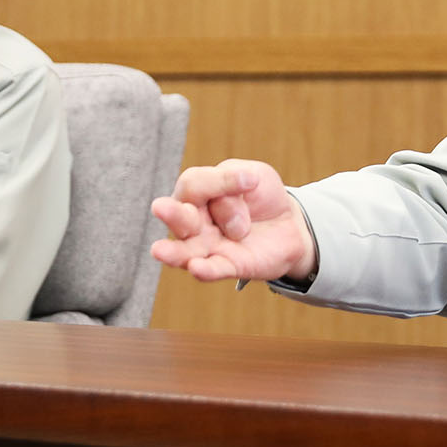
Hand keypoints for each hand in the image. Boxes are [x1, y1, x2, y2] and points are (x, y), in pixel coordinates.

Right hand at [150, 159, 316, 283]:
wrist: (287, 225)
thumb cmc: (260, 196)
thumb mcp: (254, 176)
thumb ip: (235, 179)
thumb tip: (234, 190)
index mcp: (197, 193)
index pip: (194, 184)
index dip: (219, 181)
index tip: (251, 181)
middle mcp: (194, 221)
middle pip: (178, 217)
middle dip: (171, 213)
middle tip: (160, 207)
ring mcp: (207, 247)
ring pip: (185, 250)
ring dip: (173, 252)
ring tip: (159, 250)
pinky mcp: (227, 266)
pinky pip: (212, 270)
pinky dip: (204, 270)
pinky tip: (196, 268)